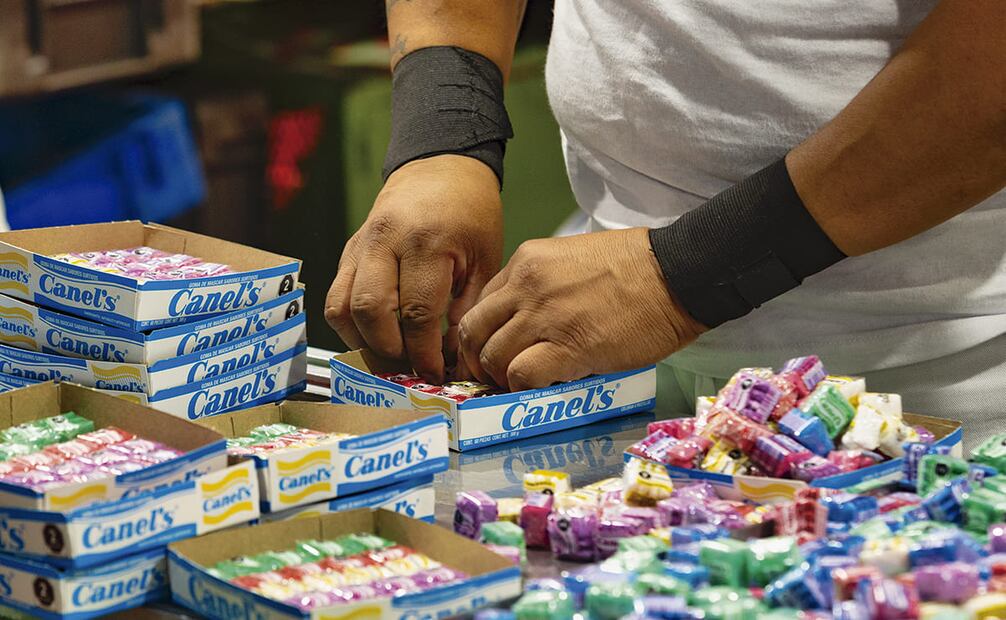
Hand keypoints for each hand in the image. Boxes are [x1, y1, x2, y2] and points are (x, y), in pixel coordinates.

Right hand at [325, 155, 502, 382]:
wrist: (441, 167)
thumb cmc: (471, 213)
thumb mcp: (484, 259)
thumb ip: (467, 309)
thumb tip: (454, 358)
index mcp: (427, 243)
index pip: (417, 314)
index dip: (424, 353)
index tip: (435, 375)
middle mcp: (386, 242)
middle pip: (370, 311)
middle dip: (389, 350)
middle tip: (410, 367)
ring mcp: (360, 245)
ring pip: (341, 306)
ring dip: (362, 340)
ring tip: (390, 354)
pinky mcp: (348, 250)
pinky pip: (335, 295)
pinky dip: (350, 323)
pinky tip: (376, 334)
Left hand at [458, 228, 705, 390]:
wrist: (678, 273)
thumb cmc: (638, 265)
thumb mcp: (573, 257)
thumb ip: (543, 284)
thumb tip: (530, 321)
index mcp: (527, 262)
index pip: (482, 304)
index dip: (482, 335)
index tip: (491, 352)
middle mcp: (526, 286)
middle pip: (474, 331)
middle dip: (476, 361)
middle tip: (493, 378)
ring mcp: (544, 317)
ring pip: (493, 358)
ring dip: (502, 380)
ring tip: (521, 388)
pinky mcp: (569, 348)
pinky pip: (523, 377)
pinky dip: (525, 389)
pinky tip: (545, 389)